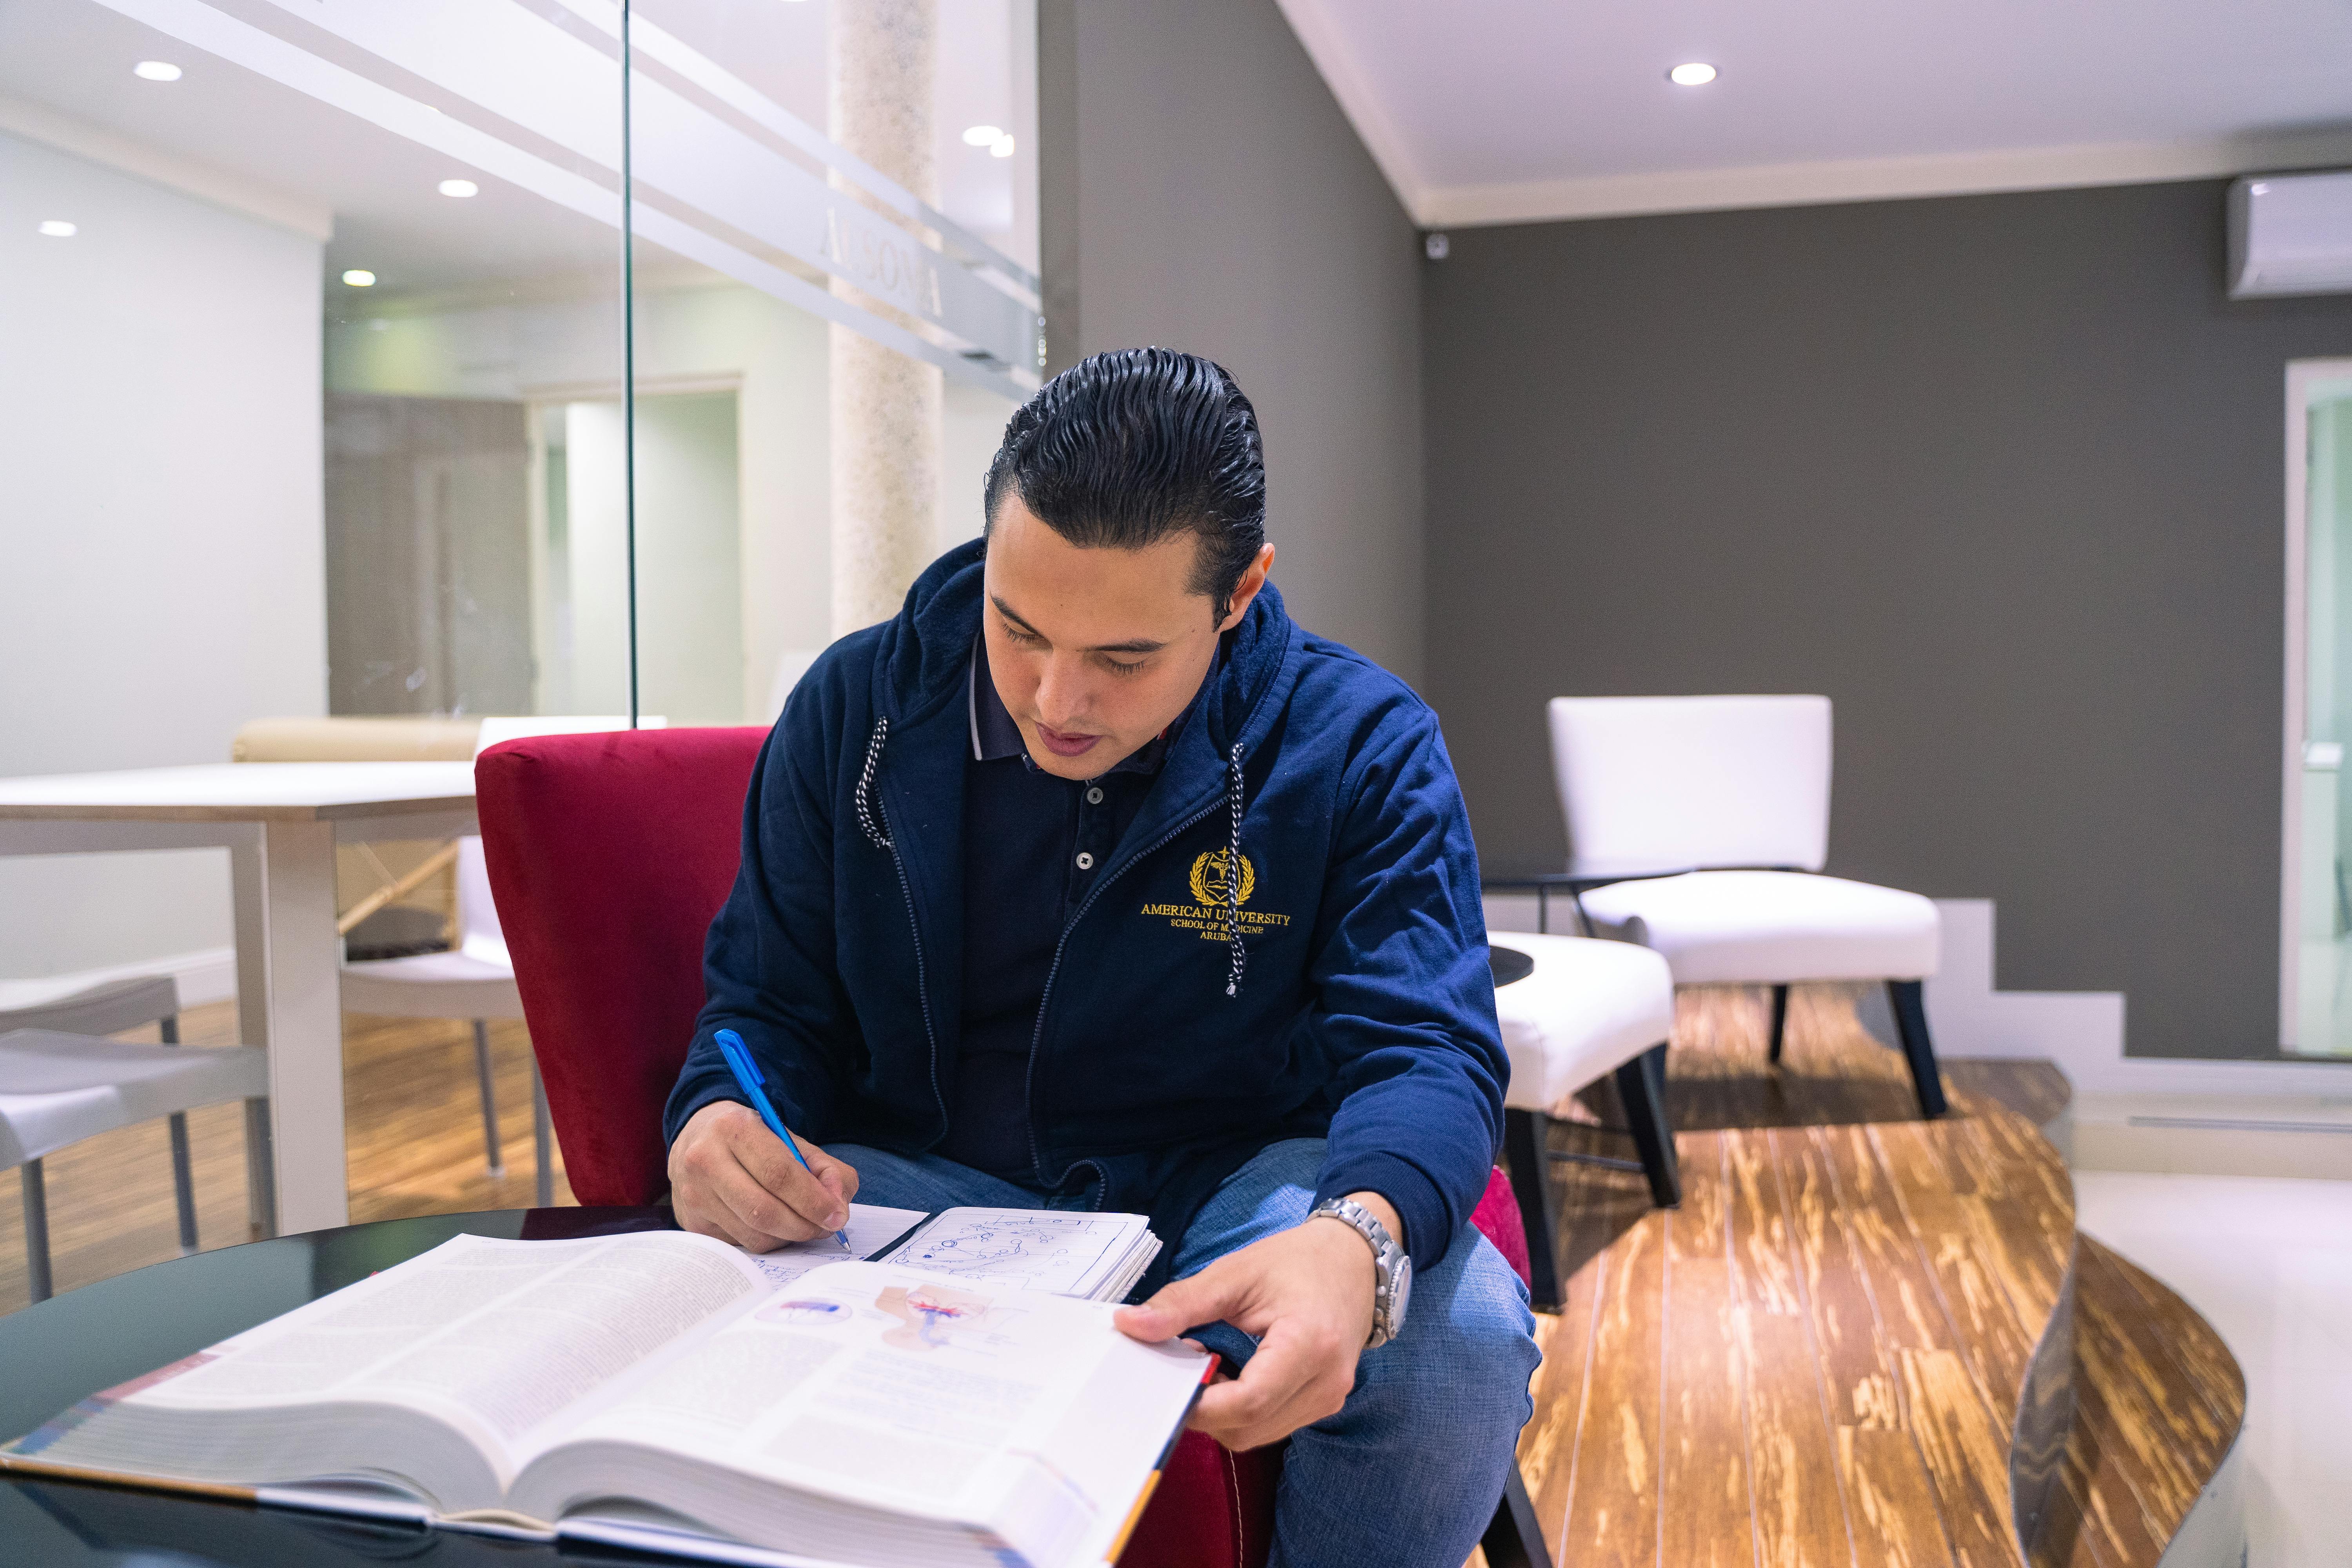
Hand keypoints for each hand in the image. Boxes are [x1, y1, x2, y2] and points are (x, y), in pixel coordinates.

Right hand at [668, 1100, 859, 1251]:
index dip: (813, 1200)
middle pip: (764, 1210)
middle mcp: (706, 1160)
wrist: (697, 1139)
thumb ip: (825, 1168)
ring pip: (753, 1234)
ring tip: (802, 1224)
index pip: (780, 1174)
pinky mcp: (692, 1221)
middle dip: (804, 1225)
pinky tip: (774, 1226)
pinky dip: (767, 1240)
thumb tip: (837, 1206)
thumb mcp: (790, 1139)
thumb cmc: (752, 1140)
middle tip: (824, 1227)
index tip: (837, 1215)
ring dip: (788, 1237)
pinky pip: (740, 1244)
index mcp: (734, 1129)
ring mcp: (694, 1194)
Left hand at [1112, 1192, 1398, 1451]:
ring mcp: (1329, 1397)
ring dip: (1222, 1412)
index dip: (1199, 1403)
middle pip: (1248, 1427)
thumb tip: (1129, 1325)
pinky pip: (1272, 1423)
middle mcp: (1326, 1382)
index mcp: (1309, 1345)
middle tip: (1178, 1368)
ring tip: (1206, 1365)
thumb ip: (1181, 1303)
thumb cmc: (1297, 1260)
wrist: (1354, 1258)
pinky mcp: (1324, 1402)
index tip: (1163, 1383)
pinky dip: (1242, 1409)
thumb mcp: (1234, 1273)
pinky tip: (1230, 1373)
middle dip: (1204, 1409)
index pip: (1247, 1402)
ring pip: (1258, 1433)